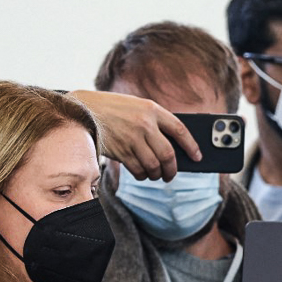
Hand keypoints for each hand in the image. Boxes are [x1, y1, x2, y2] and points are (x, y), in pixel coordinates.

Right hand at [69, 90, 200, 180]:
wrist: (83, 110)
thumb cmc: (113, 109)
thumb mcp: (136, 106)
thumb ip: (154, 121)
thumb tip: (172, 148)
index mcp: (152, 109)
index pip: (179, 130)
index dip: (191, 146)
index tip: (197, 157)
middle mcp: (144, 124)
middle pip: (168, 154)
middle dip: (172, 169)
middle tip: (171, 175)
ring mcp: (132, 138)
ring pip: (154, 165)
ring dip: (157, 174)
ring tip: (156, 175)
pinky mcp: (120, 151)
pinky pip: (138, 170)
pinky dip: (142, 175)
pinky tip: (142, 174)